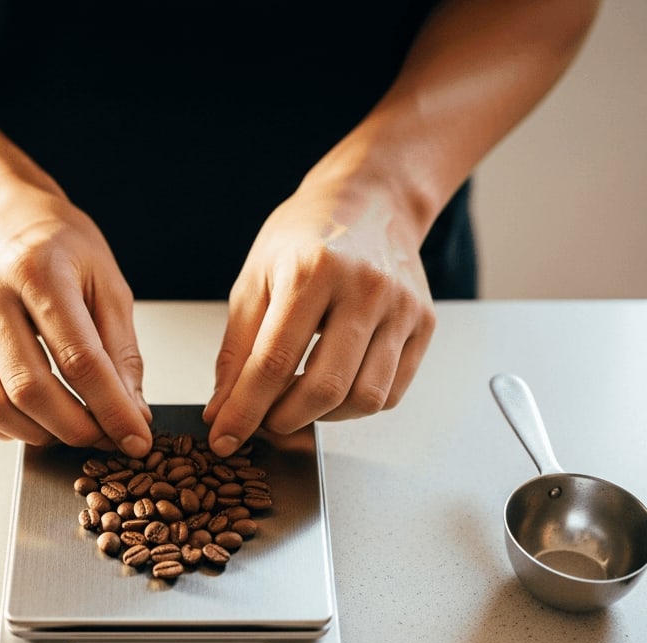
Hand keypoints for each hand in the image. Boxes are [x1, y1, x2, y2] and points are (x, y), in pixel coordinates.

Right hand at [0, 188, 152, 454]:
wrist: (2, 220)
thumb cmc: (59, 247)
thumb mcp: (108, 283)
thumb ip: (122, 351)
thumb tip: (132, 413)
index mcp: (36, 270)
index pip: (78, 359)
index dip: (112, 408)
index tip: (136, 438)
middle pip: (30, 388)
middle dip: (77, 428)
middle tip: (107, 436)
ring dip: (40, 434)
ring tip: (73, 427)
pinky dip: (6, 429)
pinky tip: (36, 420)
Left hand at [203, 176, 435, 455]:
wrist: (370, 201)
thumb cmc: (306, 237)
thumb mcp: (255, 279)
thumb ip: (237, 349)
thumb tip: (222, 409)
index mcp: (313, 270)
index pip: (274, 361)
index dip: (244, 410)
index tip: (224, 437)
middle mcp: (365, 288)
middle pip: (325, 387)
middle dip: (284, 420)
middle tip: (262, 422)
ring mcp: (402, 308)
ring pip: (365, 398)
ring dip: (323, 418)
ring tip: (297, 402)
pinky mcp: (424, 324)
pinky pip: (391, 392)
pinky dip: (357, 406)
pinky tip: (334, 388)